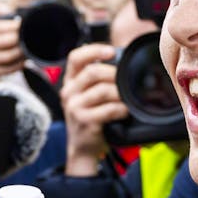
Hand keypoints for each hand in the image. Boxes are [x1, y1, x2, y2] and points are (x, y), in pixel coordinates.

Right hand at [0, 0, 25, 81]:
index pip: (1, 27)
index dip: (15, 26)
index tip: (25, 24)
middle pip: (6, 42)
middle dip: (21, 39)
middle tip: (32, 36)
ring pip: (7, 56)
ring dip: (21, 52)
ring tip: (30, 47)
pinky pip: (5, 69)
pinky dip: (17, 64)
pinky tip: (24, 59)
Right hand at [60, 43, 126, 175]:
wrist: (83, 147)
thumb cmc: (91, 117)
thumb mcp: (88, 95)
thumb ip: (99, 79)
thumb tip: (123, 61)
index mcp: (70, 81)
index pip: (76, 57)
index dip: (94, 50)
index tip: (112, 51)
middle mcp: (69, 92)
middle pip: (93, 72)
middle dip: (115, 74)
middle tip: (127, 80)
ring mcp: (74, 107)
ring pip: (103, 90)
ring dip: (121, 93)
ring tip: (128, 98)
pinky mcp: (84, 121)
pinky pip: (109, 109)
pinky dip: (121, 109)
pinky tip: (125, 111)